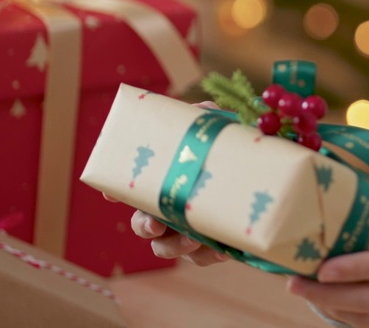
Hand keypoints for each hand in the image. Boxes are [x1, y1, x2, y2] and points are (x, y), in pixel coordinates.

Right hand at [106, 98, 229, 266]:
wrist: (257, 174)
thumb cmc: (225, 150)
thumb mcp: (215, 128)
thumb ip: (204, 116)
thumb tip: (202, 110)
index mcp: (161, 182)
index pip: (129, 189)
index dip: (115, 191)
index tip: (111, 194)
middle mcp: (166, 209)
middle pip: (142, 224)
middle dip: (144, 225)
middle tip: (155, 223)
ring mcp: (184, 229)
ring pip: (165, 247)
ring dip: (173, 247)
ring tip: (191, 240)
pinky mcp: (209, 245)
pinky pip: (202, 258)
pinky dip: (209, 255)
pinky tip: (223, 249)